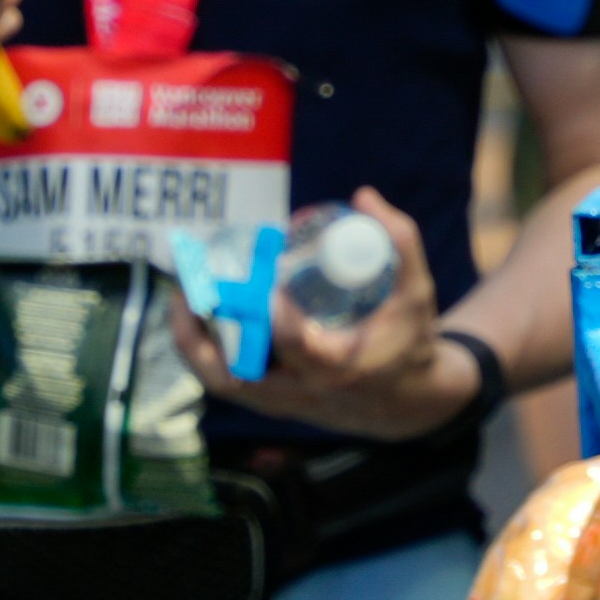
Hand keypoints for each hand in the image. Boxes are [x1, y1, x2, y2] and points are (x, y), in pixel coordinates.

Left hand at [178, 184, 468, 437]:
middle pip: (236, 377)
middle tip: (186, 287)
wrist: (407, 403)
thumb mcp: (416, 294)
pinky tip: (201, 312)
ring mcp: (282, 402)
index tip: (263, 286)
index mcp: (338, 367)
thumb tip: (362, 196)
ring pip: (222, 383)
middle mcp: (302, 391)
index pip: (297, 349)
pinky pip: (227, 381)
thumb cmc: (409, 343)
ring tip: (182, 295)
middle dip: (201, 336)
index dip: (277, 320)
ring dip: (194, 343)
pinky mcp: (272, 403)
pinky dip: (207, 349)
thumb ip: (400, 242)